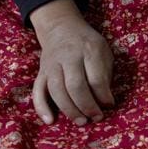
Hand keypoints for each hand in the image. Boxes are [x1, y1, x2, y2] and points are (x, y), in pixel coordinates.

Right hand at [30, 0, 114, 125]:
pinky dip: (42, 107)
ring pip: (56, 90)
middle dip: (86, 105)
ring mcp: (52, 65)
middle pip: (75, 85)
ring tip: (81, 121)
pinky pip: (37, 91)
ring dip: (69, 109)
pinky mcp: (41, 72)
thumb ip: (105, 74)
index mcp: (89, 49)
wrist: (61, 27)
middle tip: (96, 118)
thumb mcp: (103, 51)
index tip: (109, 105)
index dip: (103, 96)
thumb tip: (105, 101)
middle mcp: (68, 56)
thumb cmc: (87, 44)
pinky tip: (50, 120)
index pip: (96, 78)